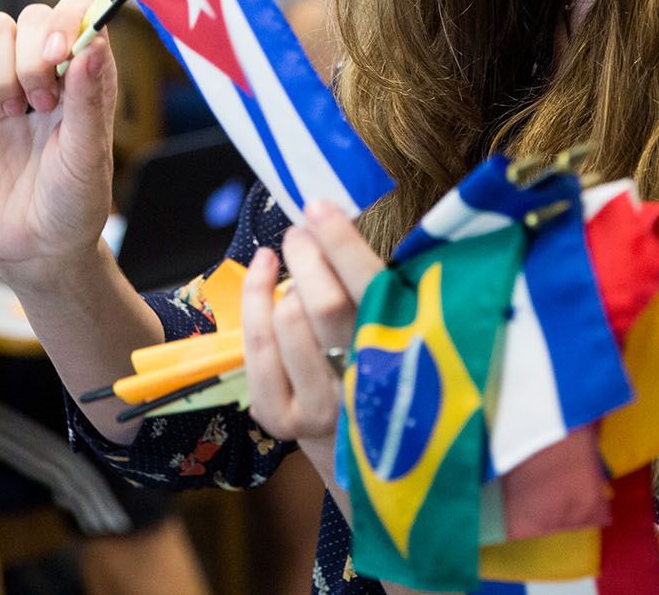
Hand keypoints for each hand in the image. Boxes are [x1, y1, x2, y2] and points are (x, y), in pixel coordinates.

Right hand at [0, 0, 118, 284]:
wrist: (34, 243)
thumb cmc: (74, 200)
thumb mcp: (88, 153)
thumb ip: (88, 98)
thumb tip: (94, 43)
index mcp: (87, 72)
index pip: (78, 9)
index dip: (65, 20)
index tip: (60, 57)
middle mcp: (47, 67)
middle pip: (32, 14)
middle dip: (32, 56)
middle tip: (39, 105)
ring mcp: (4, 79)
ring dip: (0, 66)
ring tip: (13, 111)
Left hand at [242, 201, 383, 479]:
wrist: (363, 450)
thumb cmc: (379, 362)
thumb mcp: (393, 324)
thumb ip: (369, 282)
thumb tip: (330, 216)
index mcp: (404, 352)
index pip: (370, 288)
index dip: (341, 244)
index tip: (319, 207)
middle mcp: (365, 384)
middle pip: (324, 304)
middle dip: (306, 256)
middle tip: (301, 233)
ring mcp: (321, 406)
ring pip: (287, 321)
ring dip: (284, 283)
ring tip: (292, 268)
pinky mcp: (281, 419)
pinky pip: (254, 347)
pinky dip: (255, 299)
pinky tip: (264, 276)